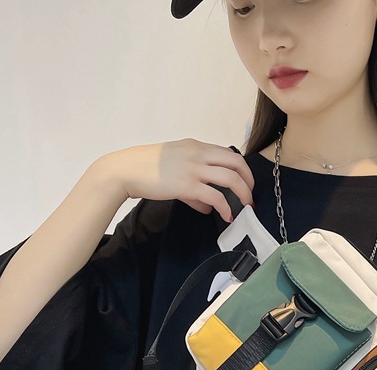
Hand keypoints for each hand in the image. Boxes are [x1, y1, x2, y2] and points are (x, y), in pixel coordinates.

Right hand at [97, 138, 254, 221]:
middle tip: (251, 196)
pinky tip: (226, 216)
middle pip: (236, 163)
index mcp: (196, 146)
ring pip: (231, 178)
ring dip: (243, 194)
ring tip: (245, 207)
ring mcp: (193, 168)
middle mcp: (198, 154)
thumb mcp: (175, 169)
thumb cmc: (147, 169)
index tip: (246, 184)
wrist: (126, 169)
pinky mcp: (187, 185)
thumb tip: (208, 206)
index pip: (228, 153)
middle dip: (249, 180)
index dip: (242, 169)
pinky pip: (216, 197)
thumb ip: (194, 187)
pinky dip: (225, 208)